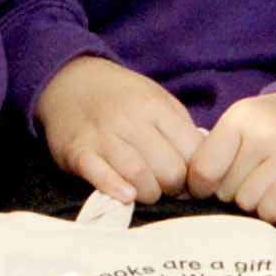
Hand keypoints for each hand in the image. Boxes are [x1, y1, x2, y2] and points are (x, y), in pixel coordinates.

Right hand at [35, 54, 200, 205]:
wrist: (69, 80)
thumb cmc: (121, 96)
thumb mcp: (158, 99)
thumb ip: (182, 129)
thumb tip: (206, 165)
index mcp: (155, 107)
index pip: (193, 153)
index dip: (197, 174)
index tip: (189, 179)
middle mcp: (130, 120)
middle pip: (169, 171)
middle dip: (173, 188)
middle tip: (165, 186)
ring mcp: (102, 135)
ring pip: (139, 177)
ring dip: (149, 194)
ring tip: (145, 190)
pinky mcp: (77, 150)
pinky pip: (99, 175)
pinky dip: (115, 188)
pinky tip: (125, 194)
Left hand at [188, 89, 275, 226]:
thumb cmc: (274, 128)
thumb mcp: (241, 126)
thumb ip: (215, 152)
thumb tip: (189, 191)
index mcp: (239, 119)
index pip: (203, 168)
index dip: (200, 187)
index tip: (208, 189)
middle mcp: (264, 133)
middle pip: (226, 189)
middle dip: (231, 194)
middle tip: (246, 184)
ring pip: (250, 201)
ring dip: (253, 204)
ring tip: (263, 190)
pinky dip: (272, 211)